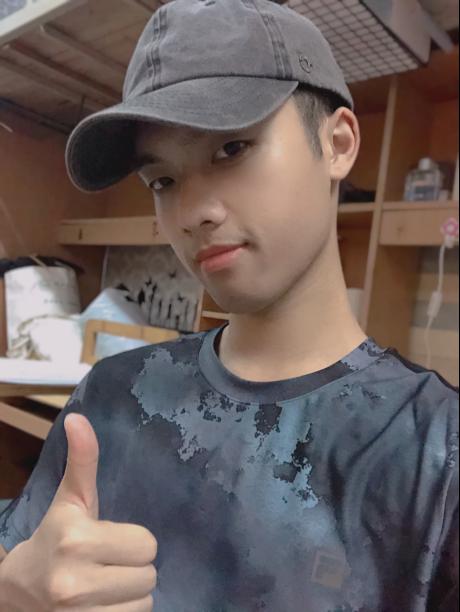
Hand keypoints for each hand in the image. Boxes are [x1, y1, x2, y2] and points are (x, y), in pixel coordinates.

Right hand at [0, 413, 156, 610]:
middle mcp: (75, 583)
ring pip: (144, 603)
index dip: (134, 542)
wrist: (16, 593)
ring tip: (105, 588)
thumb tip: (79, 418)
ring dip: (131, 596)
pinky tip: (103, 606)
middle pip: (149, 576)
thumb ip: (82, 460)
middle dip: (134, 569)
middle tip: (109, 565)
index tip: (111, 541)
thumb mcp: (69, 500)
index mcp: (76, 540)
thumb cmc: (53, 538)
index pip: (147, 544)